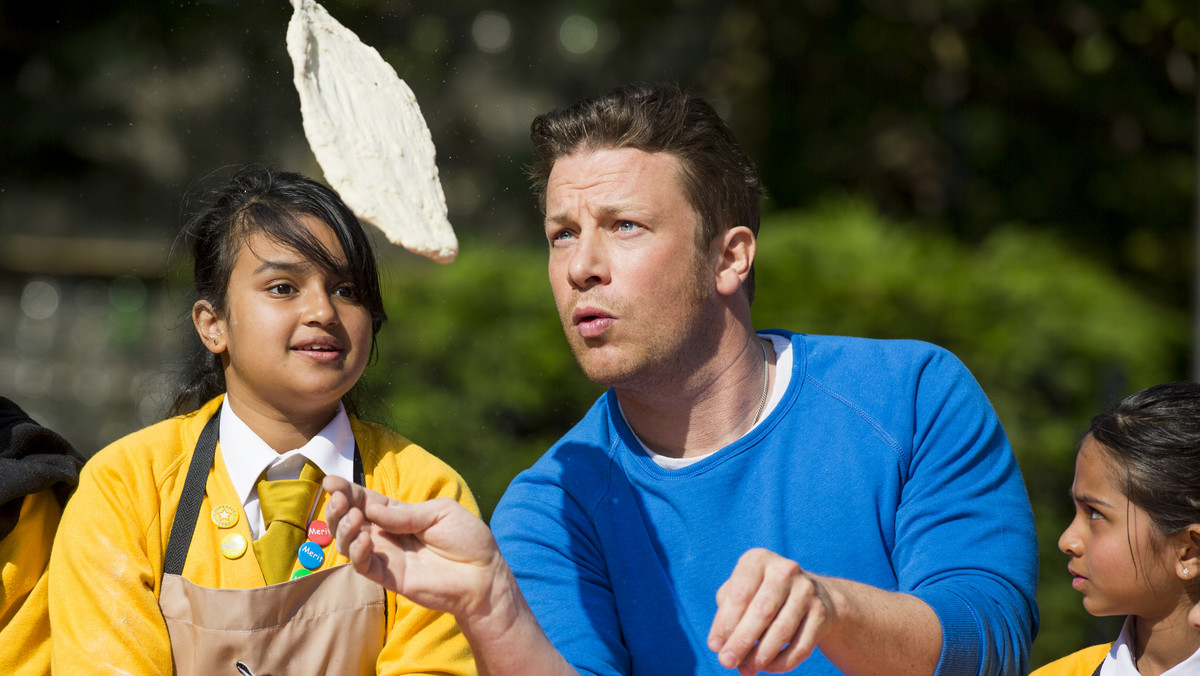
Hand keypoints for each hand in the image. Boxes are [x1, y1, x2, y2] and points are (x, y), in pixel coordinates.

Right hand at [322, 475, 504, 617]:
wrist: (483, 576)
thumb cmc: (468, 540)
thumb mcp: (441, 513)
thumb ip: (406, 513)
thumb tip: (372, 509)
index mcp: (399, 514)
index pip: (366, 500)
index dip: (347, 491)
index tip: (330, 481)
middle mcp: (388, 534)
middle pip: (350, 520)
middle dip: (338, 508)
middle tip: (339, 499)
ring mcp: (387, 556)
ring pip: (349, 543)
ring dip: (344, 528)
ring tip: (355, 518)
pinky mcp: (389, 577)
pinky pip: (363, 566)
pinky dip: (357, 552)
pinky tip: (365, 540)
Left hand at [707, 548, 836, 674]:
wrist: (810, 594)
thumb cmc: (760, 593)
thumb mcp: (741, 591)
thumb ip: (726, 613)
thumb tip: (719, 644)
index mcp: (758, 560)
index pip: (739, 594)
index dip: (725, 623)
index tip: (715, 646)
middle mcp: (785, 570)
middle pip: (762, 612)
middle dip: (742, 641)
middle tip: (727, 662)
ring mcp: (806, 590)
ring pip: (782, 631)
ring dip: (760, 655)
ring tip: (745, 669)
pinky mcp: (821, 613)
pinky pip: (801, 646)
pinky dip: (782, 662)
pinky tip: (767, 667)